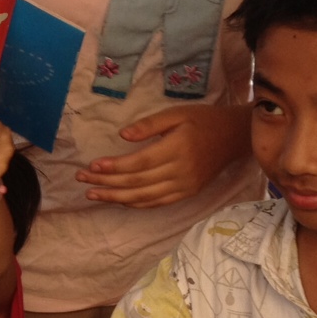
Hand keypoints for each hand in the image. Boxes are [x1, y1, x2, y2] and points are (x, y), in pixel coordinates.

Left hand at [77, 103, 251, 207]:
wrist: (234, 137)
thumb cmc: (203, 120)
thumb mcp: (177, 114)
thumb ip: (149, 125)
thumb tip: (122, 135)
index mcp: (176, 149)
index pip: (138, 163)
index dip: (114, 167)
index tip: (91, 166)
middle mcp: (180, 171)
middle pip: (136, 182)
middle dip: (106, 183)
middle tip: (82, 180)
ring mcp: (184, 186)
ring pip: (144, 197)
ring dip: (116, 197)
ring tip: (93, 194)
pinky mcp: (187, 193)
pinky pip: (157, 203)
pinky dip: (136, 203)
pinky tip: (118, 200)